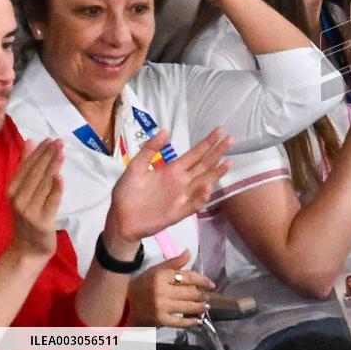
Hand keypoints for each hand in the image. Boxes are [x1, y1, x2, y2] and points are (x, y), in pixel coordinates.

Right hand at [7, 139, 63, 262]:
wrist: (27, 249)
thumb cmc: (28, 217)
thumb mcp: (24, 192)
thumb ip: (27, 167)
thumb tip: (30, 142)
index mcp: (12, 190)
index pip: (26, 167)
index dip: (38, 153)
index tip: (49, 139)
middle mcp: (18, 199)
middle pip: (35, 174)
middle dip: (47, 156)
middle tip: (59, 141)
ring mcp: (29, 210)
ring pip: (43, 185)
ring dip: (52, 167)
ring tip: (61, 152)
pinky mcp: (43, 221)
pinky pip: (50, 202)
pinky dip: (55, 189)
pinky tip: (60, 177)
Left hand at [105, 128, 230, 244]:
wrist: (120, 218)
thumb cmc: (127, 192)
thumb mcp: (135, 167)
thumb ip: (150, 149)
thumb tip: (165, 131)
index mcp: (172, 169)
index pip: (195, 153)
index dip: (207, 143)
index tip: (220, 130)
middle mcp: (181, 181)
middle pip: (204, 165)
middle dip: (217, 153)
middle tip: (230, 140)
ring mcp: (182, 196)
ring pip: (204, 182)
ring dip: (216, 173)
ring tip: (228, 162)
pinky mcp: (179, 212)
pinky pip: (194, 204)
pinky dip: (202, 197)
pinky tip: (208, 188)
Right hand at [127, 249, 213, 327]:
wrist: (123, 305)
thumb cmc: (141, 285)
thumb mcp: (155, 270)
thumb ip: (174, 262)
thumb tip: (189, 252)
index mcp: (161, 276)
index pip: (187, 276)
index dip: (202, 280)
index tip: (210, 284)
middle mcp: (162, 291)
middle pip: (189, 292)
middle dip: (201, 294)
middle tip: (208, 296)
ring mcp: (161, 307)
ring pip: (187, 306)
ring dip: (199, 307)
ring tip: (206, 306)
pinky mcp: (160, 320)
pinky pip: (179, 322)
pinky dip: (190, 322)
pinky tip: (197, 320)